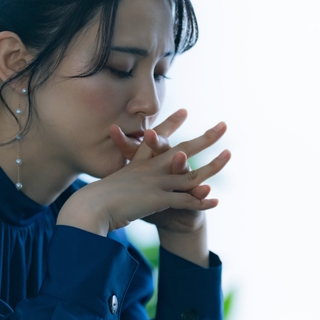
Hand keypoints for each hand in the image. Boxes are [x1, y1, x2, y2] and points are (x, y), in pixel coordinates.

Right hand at [56, 115, 229, 235]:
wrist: (90, 207)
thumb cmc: (95, 200)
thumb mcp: (111, 187)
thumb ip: (120, 183)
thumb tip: (117, 184)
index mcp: (140, 164)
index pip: (158, 139)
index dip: (171, 124)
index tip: (184, 111)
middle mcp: (152, 169)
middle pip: (184, 149)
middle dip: (205, 137)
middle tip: (223, 126)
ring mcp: (157, 183)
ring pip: (191, 174)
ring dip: (213, 166)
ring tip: (229, 154)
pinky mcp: (159, 199)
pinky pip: (185, 201)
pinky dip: (200, 202)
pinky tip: (216, 201)